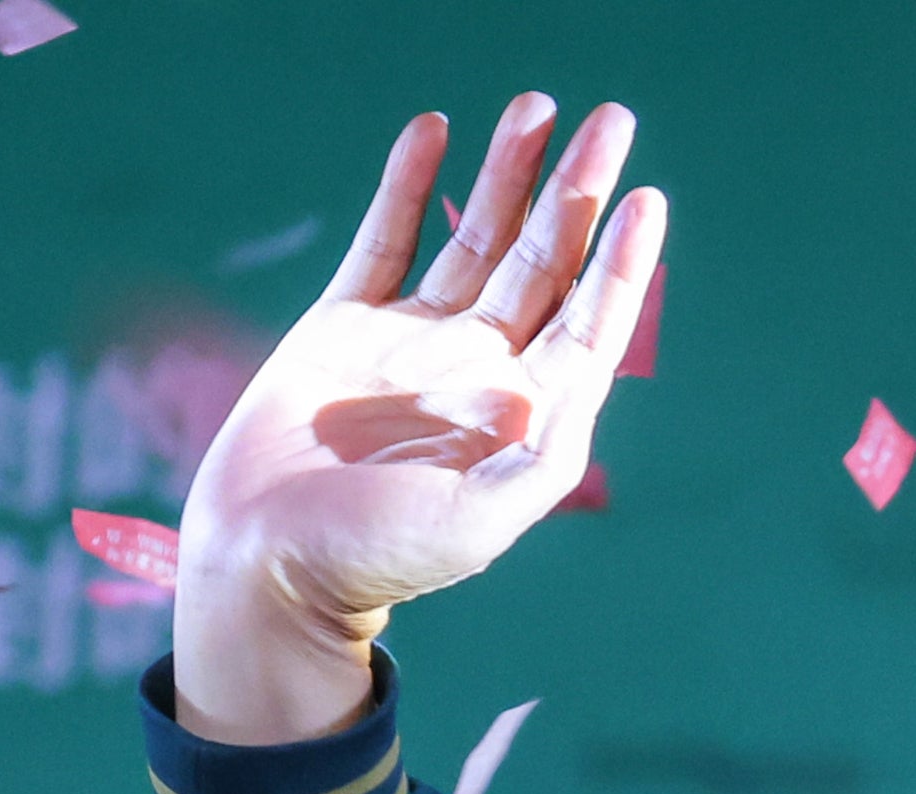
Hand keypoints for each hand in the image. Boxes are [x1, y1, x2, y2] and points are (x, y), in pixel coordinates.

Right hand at [174, 96, 667, 743]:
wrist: (269, 564)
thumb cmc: (377, 557)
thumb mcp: (476, 523)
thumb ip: (538, 461)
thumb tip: (579, 388)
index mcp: (523, 415)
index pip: (588, 323)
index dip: (621, 263)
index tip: (646, 201)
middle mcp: (479, 369)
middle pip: (544, 262)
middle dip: (576, 191)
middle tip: (610, 122)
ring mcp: (414, 341)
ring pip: (475, 238)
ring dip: (506, 174)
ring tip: (536, 107)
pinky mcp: (345, 324)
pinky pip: (386, 239)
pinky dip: (408, 185)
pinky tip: (435, 131)